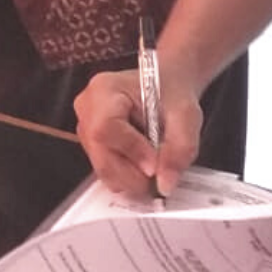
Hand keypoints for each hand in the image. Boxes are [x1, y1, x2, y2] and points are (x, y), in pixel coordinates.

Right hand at [74, 66, 201, 195]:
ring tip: (156, 165)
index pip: (106, 128)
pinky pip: (107, 171)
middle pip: (101, 155)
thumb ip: (180, 148)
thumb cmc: (172, 93)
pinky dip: (128, 176)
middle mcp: (87, 109)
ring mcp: (85, 129)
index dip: (132, 151)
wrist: (165, 88)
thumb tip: (165, 183)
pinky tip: (145, 164)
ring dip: (133, 178)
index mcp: (105, 89)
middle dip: (133, 175)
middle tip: (161, 179)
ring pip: (103, 169)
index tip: (156, 166)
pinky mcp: (92, 146)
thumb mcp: (186, 115)